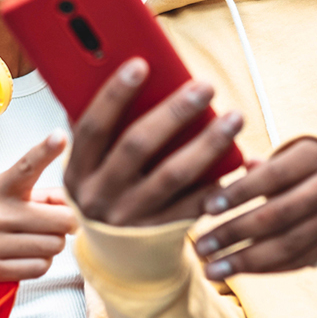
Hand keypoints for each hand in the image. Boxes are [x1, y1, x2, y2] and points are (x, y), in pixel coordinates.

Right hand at [0, 131, 78, 283]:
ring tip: (35, 238)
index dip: (46, 151)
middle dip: (66, 222)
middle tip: (55, 221)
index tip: (60, 137)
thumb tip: (72, 202)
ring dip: (53, 244)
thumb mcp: (2, 190)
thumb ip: (41, 193)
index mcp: (2, 187)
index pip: (27, 166)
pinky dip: (41, 262)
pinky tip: (27, 254)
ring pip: (54, 246)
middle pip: (62, 220)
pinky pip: (40, 268)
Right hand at [65, 58, 243, 226]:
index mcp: (78, 170)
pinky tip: (238, 159)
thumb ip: (101, 127)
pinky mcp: (160, 233)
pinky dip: (216, 181)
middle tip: (205, 86)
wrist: (116, 254)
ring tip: (234, 117)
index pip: (93, 127)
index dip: (114, 94)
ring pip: (174, 174)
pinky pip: (194, 204)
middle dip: (174, 112)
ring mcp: (130, 217)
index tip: (141, 63)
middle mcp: (100, 195)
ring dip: (208, 143)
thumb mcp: (91, 164)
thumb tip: (124, 74)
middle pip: (138, 145)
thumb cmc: (108, 190)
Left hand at [193, 138, 316, 279]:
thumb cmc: (313, 161)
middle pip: (278, 215)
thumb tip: (233, 165)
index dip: (239, 192)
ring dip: (245, 261)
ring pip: (287, 245)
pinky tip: (236, 273)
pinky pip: (297, 261)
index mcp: (316, 156)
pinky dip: (265, 269)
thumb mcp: (294, 150)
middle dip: (235, 232)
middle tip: (199, 245)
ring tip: (210, 268)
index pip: (273, 176)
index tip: (207, 207)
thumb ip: (263, 162)